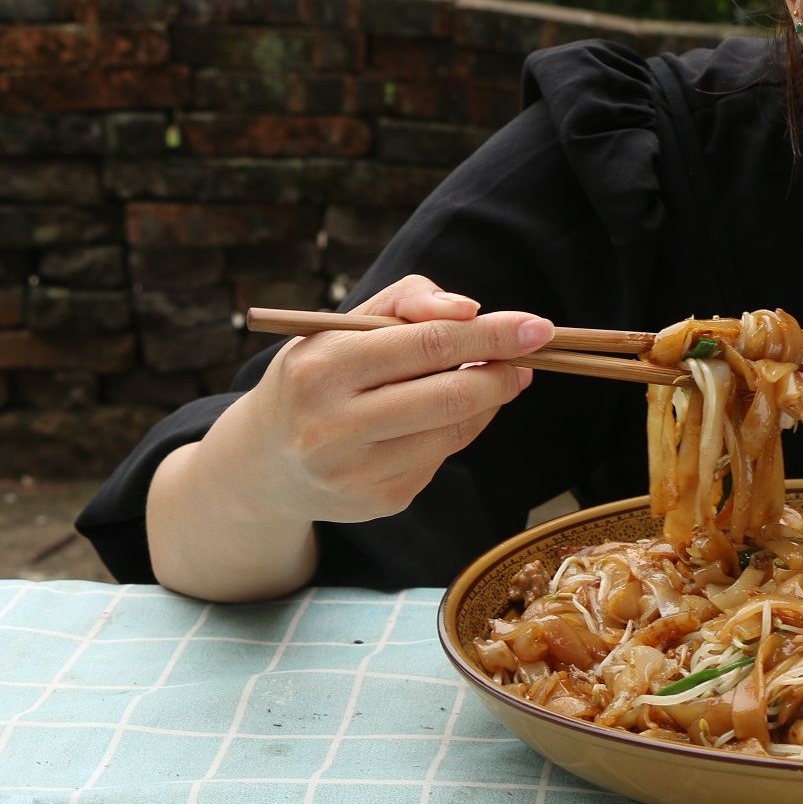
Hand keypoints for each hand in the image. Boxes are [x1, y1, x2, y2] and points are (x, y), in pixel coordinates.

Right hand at [214, 274, 552, 525]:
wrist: (264, 462)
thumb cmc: (319, 374)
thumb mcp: (345, 325)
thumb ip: (410, 302)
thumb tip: (470, 311)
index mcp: (322, 367)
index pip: (428, 344)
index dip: (491, 334)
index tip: (538, 327)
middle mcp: (332, 426)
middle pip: (450, 396)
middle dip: (500, 373)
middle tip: (527, 357)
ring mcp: (356, 472)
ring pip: (455, 431)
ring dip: (485, 401)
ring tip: (486, 378)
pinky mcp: (379, 502)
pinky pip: (442, 458)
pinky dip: (455, 431)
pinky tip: (435, 419)